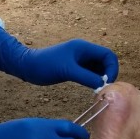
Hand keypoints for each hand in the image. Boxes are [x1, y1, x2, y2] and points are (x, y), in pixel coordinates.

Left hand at [0, 23, 117, 87]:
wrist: (27, 66)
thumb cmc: (45, 65)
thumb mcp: (67, 71)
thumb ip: (86, 77)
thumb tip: (104, 84)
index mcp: (84, 47)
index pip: (108, 55)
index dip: (112, 69)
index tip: (107, 83)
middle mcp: (84, 51)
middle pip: (106, 62)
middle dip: (108, 74)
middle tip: (104, 89)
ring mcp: (79, 59)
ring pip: (99, 68)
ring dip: (101, 78)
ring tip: (98, 90)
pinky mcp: (75, 67)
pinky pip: (90, 73)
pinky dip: (94, 80)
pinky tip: (91, 89)